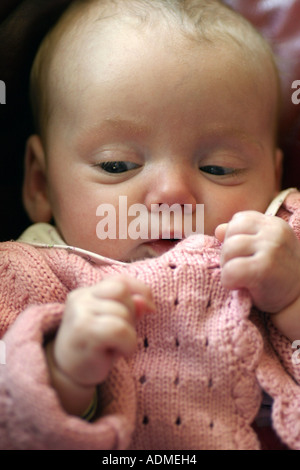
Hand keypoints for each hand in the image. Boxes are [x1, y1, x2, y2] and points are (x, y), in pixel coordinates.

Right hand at [47, 275, 154, 414]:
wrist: (67, 374)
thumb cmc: (96, 347)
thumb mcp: (116, 324)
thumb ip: (131, 309)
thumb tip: (145, 301)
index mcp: (87, 292)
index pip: (120, 280)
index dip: (141, 291)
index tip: (150, 309)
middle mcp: (81, 298)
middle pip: (122, 292)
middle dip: (132, 313)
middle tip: (123, 334)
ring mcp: (79, 313)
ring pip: (122, 313)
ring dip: (130, 333)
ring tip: (118, 345)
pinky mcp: (82, 330)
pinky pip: (119, 329)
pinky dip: (128, 343)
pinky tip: (120, 352)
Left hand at [215, 211, 299, 313]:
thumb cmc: (278, 275)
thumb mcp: (263, 250)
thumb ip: (242, 236)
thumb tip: (219, 229)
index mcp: (274, 225)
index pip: (238, 220)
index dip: (233, 238)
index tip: (243, 255)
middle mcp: (274, 233)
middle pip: (231, 233)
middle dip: (228, 253)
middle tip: (240, 269)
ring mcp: (271, 249)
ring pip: (228, 249)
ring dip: (226, 267)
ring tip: (239, 278)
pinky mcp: (264, 269)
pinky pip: (230, 270)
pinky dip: (228, 281)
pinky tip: (238, 286)